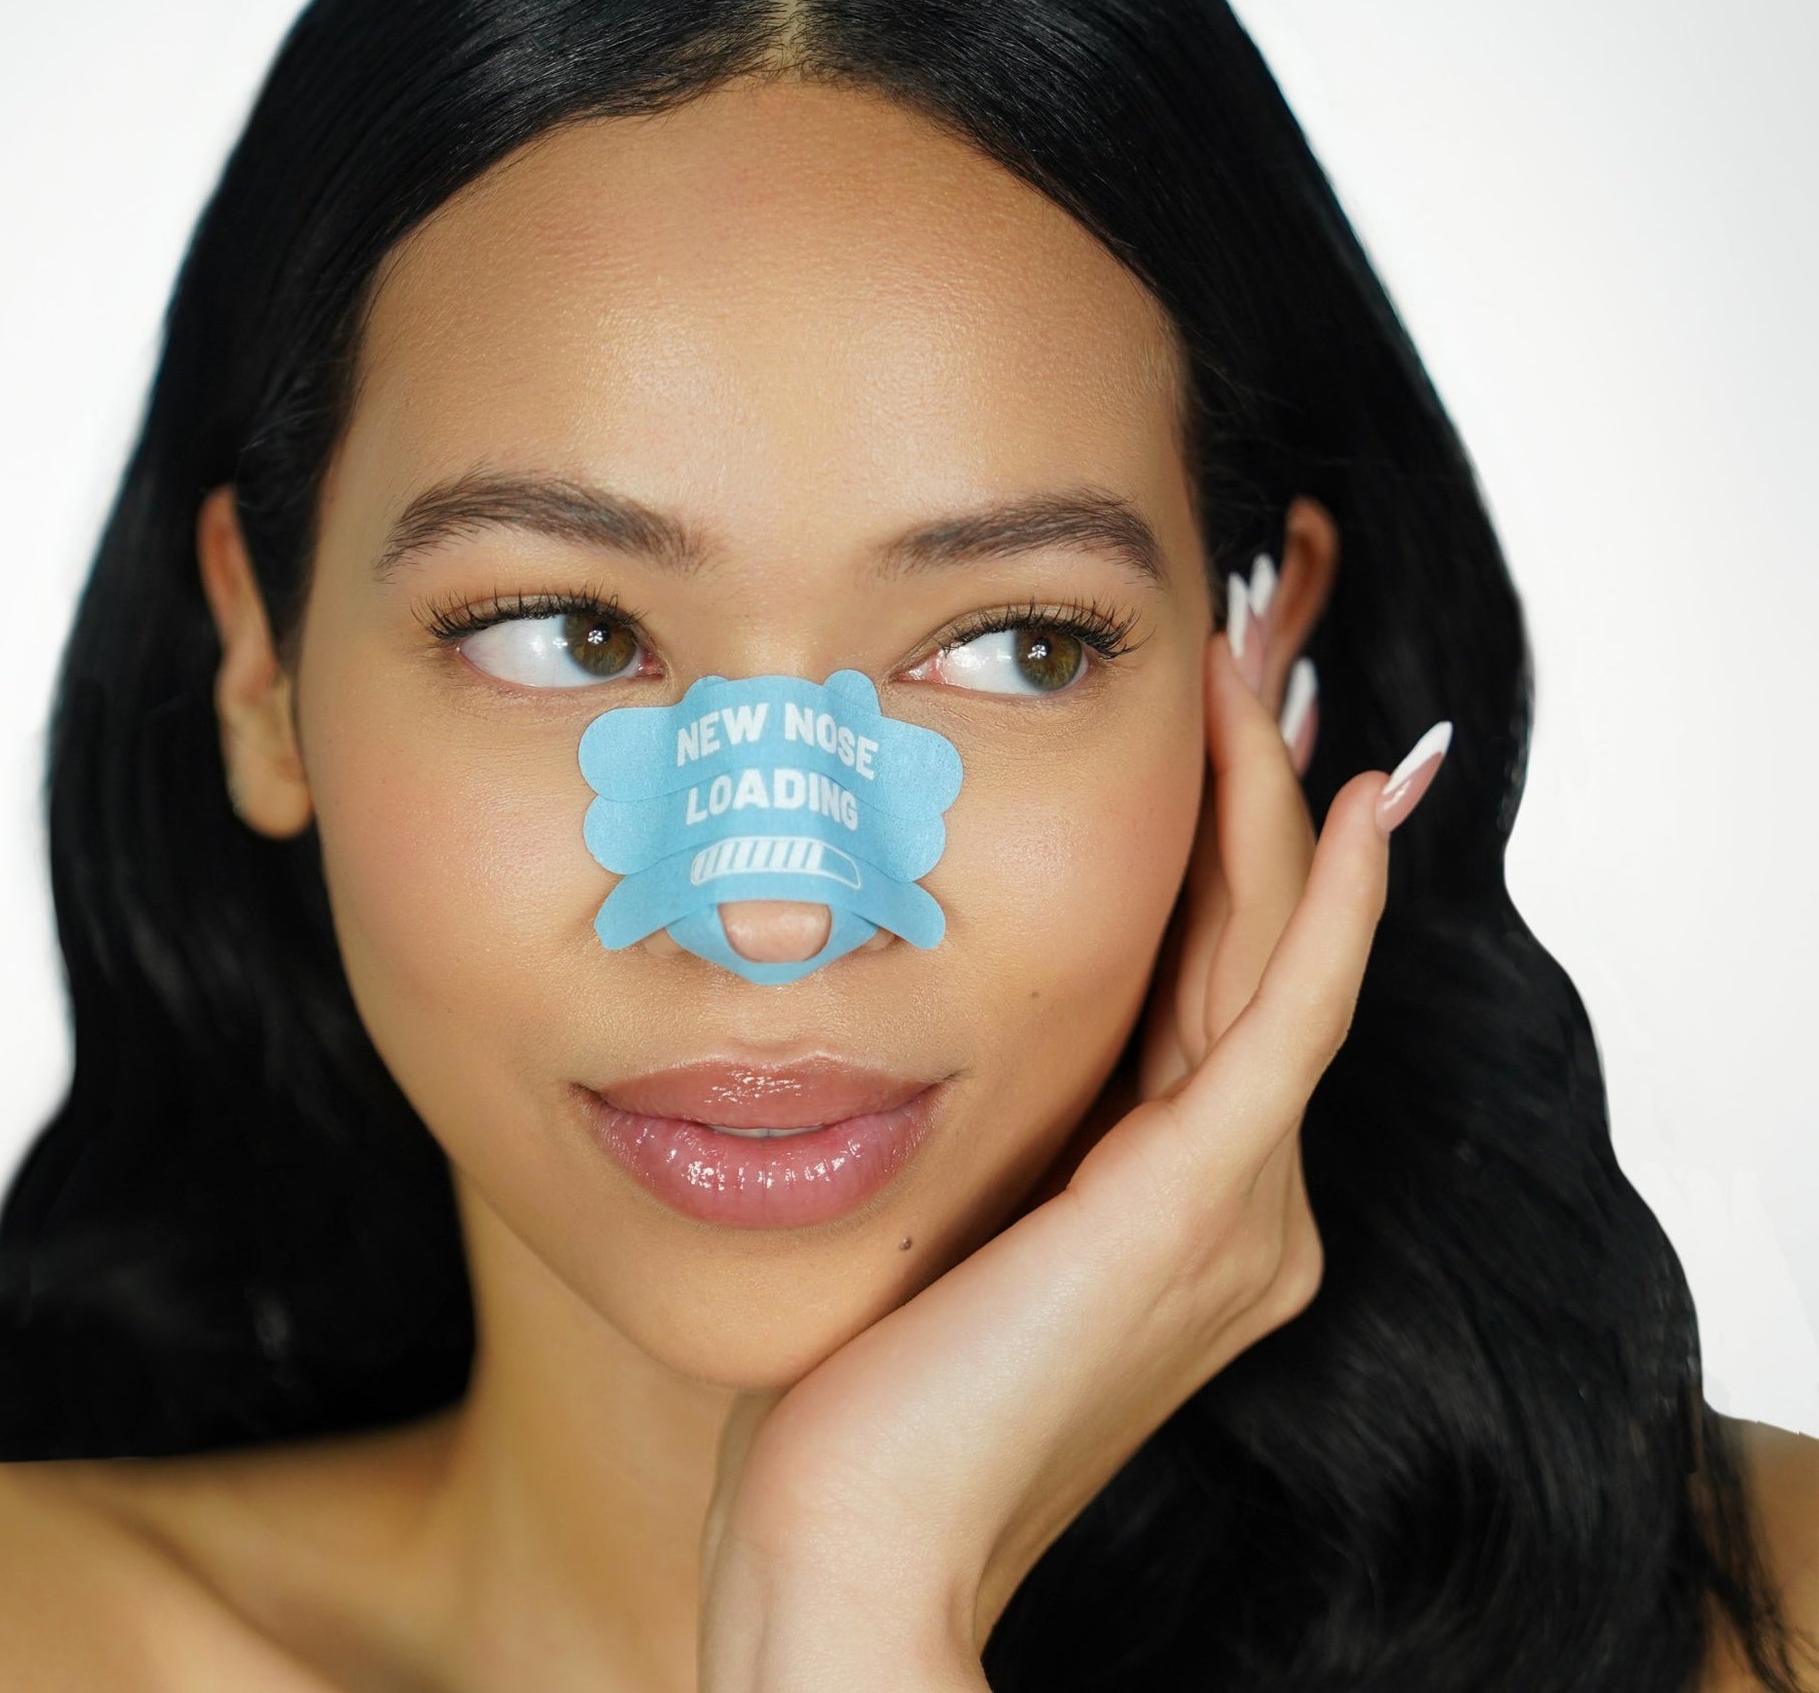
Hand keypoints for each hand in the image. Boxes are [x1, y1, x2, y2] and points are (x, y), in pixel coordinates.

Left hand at [699, 629, 1436, 1690]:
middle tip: (1235, 658)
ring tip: (1253, 674)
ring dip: (1273, 807)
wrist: (854, 1543)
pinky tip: (1348, 803)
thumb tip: (952, 1008)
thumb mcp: (954, 1215)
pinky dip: (1327, 908)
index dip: (1219, 853)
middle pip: (1259, 952)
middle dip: (1253, 797)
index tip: (1193, 732)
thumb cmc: (870, 1389)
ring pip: (1276, 959)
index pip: (1215, 990)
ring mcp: (1236, 1208)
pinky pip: (1288, 1021)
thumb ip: (1001, 1121)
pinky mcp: (1200, 1206)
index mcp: (1185, 1206)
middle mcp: (1242, 1204)